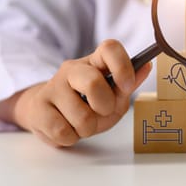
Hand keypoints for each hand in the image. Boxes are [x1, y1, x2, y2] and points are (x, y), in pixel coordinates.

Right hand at [1, 40, 151, 146]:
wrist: (49, 115)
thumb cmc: (88, 105)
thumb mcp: (114, 97)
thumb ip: (129, 85)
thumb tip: (147, 66)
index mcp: (96, 62)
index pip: (109, 48)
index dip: (122, 67)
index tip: (127, 86)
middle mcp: (73, 69)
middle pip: (92, 82)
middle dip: (104, 106)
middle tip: (102, 112)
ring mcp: (53, 86)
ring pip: (80, 115)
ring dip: (87, 128)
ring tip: (82, 123)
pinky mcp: (38, 107)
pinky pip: (62, 130)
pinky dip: (71, 137)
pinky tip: (67, 129)